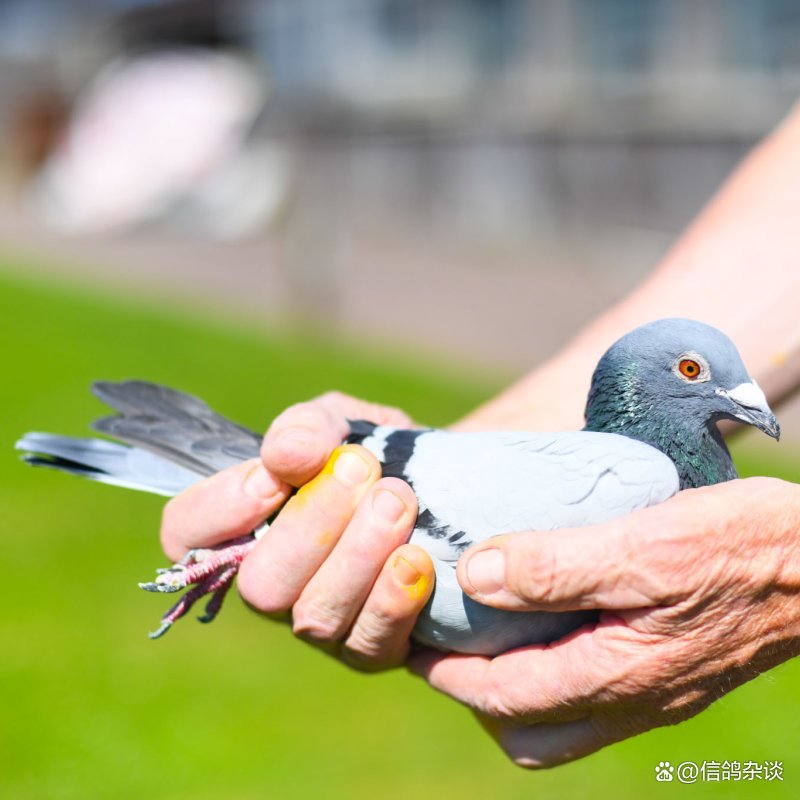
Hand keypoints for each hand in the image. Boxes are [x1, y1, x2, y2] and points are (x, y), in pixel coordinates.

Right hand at [160, 392, 433, 669]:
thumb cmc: (375, 456)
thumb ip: (309, 428)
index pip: (187, 532)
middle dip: (311, 525)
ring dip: (358, 553)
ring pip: (314, 616)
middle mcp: (274, 585)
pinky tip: (416, 557)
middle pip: (260, 585)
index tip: (273, 476)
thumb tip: (287, 454)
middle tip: (361, 468)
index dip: (219, 508)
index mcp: (247, 526)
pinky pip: (370, 643)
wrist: (444, 492)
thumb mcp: (342, 425)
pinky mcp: (372, 650)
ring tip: (398, 498)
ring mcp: (320, 626)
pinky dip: (393, 599)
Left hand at [411, 477, 799, 767]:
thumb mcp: (643, 544)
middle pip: (531, 731)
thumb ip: (557, 565)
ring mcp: (658, 691)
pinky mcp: (675, 673)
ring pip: (565, 720)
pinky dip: (559, 670)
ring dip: (519, 687)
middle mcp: (635, 696)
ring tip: (494, 634)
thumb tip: (477, 573)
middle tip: (452, 643)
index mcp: (618, 672)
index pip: (506, 697)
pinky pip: (598, 693)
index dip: (449, 675)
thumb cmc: (741, 546)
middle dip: (479, 696)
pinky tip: (556, 621)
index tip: (413, 646)